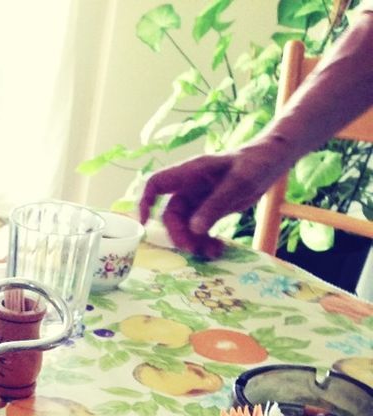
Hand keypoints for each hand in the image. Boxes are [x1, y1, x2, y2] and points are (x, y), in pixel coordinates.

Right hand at [138, 144, 291, 257]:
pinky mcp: (209, 211)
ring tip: (213, 252)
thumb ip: (215, 206)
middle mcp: (190, 187)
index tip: (144, 224)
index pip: (156, 184)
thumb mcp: (238, 183)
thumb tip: (194, 230)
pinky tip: (218, 249)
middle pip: (170, 215)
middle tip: (194, 249)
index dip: (144, 202)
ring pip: (185, 227)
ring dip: (194, 242)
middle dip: (179, 235)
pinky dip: (205, 242)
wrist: (273, 161)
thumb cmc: (256, 162)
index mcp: (190, 173)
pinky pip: (199, 230)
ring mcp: (199, 200)